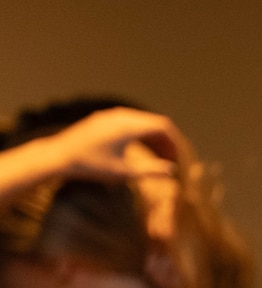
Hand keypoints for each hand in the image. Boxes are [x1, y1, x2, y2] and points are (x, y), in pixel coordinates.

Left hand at [38, 107, 182, 184]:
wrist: (58, 156)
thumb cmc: (91, 166)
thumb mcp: (123, 172)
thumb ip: (150, 170)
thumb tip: (171, 170)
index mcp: (129, 127)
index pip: (162, 126)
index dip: (174, 141)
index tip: (177, 157)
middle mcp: (121, 116)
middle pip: (154, 122)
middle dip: (165, 139)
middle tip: (169, 158)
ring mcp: (110, 115)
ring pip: (141, 121)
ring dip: (152, 136)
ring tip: (156, 154)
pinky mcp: (102, 118)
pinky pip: (129, 121)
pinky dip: (139, 132)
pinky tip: (138, 147)